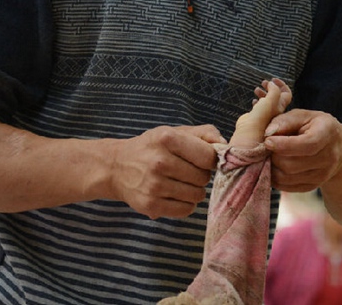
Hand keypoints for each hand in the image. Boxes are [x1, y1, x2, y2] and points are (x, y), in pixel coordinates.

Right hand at [108, 124, 223, 218]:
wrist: (116, 167)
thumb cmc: (151, 147)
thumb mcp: (173, 132)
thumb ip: (203, 133)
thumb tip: (225, 144)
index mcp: (167, 138)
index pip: (208, 156)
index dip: (210, 160)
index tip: (203, 160)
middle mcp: (160, 162)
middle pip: (203, 178)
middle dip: (200, 175)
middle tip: (187, 171)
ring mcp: (154, 185)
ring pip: (197, 196)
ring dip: (193, 191)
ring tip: (180, 182)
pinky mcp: (151, 205)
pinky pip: (186, 210)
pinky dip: (185, 204)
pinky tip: (174, 194)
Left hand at [262, 109, 341, 191]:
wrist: (336, 146)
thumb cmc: (313, 126)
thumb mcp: (302, 116)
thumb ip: (285, 121)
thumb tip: (268, 133)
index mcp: (327, 133)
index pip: (308, 144)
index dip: (285, 145)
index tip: (267, 141)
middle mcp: (330, 157)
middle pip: (294, 165)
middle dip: (274, 157)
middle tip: (265, 148)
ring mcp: (323, 174)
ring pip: (288, 178)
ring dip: (272, 168)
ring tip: (268, 156)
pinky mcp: (314, 186)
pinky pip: (289, 187)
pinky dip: (276, 179)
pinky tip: (273, 167)